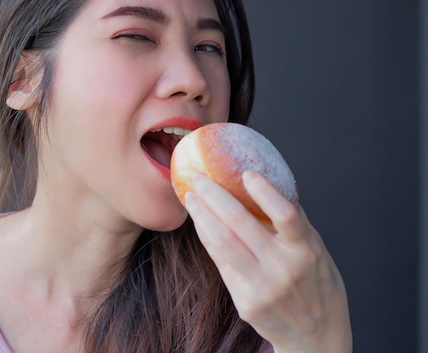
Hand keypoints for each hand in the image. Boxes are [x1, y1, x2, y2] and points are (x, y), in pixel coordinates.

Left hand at [184, 171, 351, 352]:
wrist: (316, 339)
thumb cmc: (318, 288)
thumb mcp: (318, 253)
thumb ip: (295, 225)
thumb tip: (270, 188)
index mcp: (307, 252)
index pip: (286, 215)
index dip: (265, 192)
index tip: (246, 173)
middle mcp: (284, 269)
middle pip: (241, 223)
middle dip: (214, 195)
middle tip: (199, 177)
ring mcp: (261, 287)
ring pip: (222, 242)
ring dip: (202, 215)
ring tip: (191, 198)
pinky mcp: (245, 302)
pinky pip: (220, 262)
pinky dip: (208, 238)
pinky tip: (200, 224)